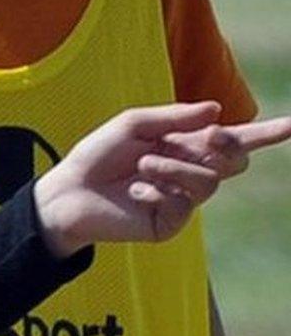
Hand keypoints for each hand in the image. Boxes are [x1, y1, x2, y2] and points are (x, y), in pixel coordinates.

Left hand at [35, 103, 290, 256]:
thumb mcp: (132, 125)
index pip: (233, 140)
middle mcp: (190, 173)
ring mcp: (183, 200)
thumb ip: (173, 118)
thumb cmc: (97, 155)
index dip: (267, 133)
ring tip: (142, 165)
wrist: (69, 192)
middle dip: (229, 144)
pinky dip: (157, 190)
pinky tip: (135, 191)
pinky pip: (183, 203)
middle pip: (235, 160)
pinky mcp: (171, 223)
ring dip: (176, 167)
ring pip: (209, 180)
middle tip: (210, 136)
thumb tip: (218, 112)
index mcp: (185, 147)